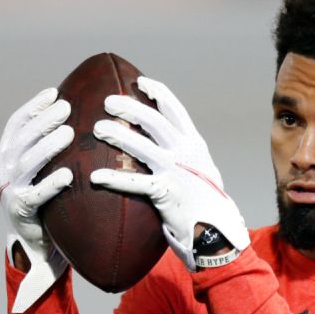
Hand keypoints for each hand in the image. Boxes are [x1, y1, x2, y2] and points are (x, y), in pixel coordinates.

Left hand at [0, 87, 73, 311]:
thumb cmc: (45, 241)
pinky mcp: (7, 145)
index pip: (32, 196)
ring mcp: (4, 163)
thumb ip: (39, 283)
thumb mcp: (46, 264)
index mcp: (20, 210)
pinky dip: (33, 107)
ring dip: (42, 121)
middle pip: (26, 161)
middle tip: (70, 130)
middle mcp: (8, 184)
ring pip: (21, 137)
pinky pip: (18, 122)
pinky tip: (54, 95)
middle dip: (46, 145)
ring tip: (67, 108)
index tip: (71, 176)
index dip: (49, 186)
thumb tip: (24, 309)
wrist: (22, 220)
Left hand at [90, 77, 249, 271]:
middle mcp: (187, 153)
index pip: (175, 109)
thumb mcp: (199, 169)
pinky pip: (136, 183)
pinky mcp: (167, 194)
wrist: (217, 232)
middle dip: (130, 107)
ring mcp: (177, 172)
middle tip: (108, 101)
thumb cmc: (203, 201)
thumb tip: (162, 141)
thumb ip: (183, 154)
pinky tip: (96, 176)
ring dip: (119, 134)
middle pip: (155, 121)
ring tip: (97, 128)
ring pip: (144, 146)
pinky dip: (115, 178)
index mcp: (194, 144)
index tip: (138, 82)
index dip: (157, 92)